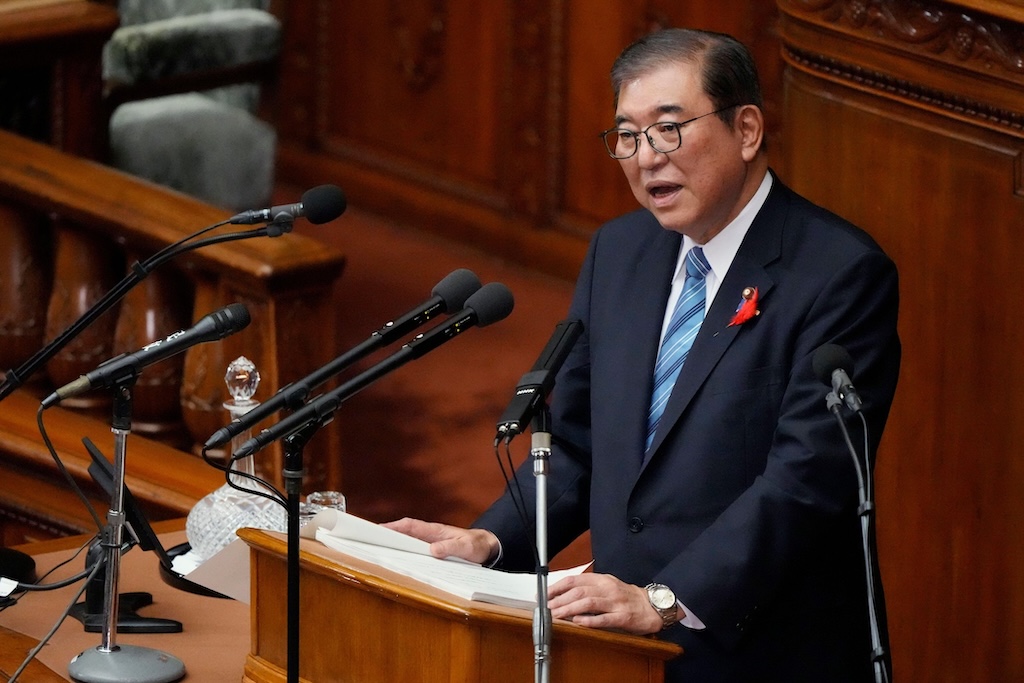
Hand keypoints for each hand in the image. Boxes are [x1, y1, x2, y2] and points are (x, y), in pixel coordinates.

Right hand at [382, 517, 499, 564]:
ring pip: (408, 542)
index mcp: (435, 531)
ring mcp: (430, 543)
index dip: (395, 526)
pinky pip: (416, 551)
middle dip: (388, 535)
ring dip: (395, 545)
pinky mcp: (433, 551)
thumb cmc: (475, 545)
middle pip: (405, 533)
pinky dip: (406, 553)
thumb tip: (432, 550)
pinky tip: (398, 561)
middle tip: (370, 540)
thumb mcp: (466, 547)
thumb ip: (450, 547)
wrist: (486, 547)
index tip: (379, 528)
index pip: (411, 525)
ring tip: (378, 551)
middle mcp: (430, 535)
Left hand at [547, 573, 668, 634]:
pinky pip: (604, 618)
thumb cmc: (626, 596)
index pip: (575, 580)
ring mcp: (616, 602)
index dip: (557, 586)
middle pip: (579, 592)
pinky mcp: (623, 617)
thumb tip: (563, 593)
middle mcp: (607, 588)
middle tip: (548, 608)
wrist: (651, 606)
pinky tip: (578, 622)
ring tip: (557, 615)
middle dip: (560, 600)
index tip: (545, 594)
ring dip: (570, 609)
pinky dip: (590, 620)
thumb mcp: (606, 585)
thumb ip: (588, 587)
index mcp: (601, 580)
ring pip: (589, 603)